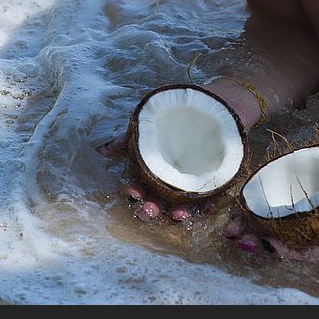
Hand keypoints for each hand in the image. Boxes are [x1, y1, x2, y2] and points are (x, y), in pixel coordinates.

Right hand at [97, 77, 261, 221]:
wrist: (214, 103)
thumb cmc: (177, 116)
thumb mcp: (150, 123)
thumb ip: (130, 139)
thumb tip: (104, 151)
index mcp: (155, 168)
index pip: (142, 184)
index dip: (136, 191)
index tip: (133, 193)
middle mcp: (171, 178)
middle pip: (160, 198)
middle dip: (153, 207)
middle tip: (149, 211)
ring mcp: (192, 179)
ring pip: (183, 201)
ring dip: (179, 211)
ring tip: (178, 215)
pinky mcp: (214, 179)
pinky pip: (210, 196)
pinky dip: (208, 204)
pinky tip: (206, 208)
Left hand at [224, 146, 318, 261]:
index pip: (301, 252)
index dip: (286, 252)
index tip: (274, 246)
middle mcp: (303, 228)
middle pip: (279, 242)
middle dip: (260, 244)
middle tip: (243, 242)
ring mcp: (292, 212)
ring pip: (268, 227)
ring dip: (249, 230)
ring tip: (231, 231)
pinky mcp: (284, 195)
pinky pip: (266, 206)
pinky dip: (251, 210)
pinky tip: (237, 210)